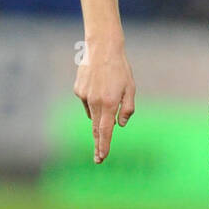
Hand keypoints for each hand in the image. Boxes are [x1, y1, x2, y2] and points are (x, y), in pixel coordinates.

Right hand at [73, 44, 135, 162]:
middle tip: (98, 159)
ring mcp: (84, 97)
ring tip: (108, 93)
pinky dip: (93, 99)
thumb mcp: (130, 88)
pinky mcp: (78, 90)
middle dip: (98, 144)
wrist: (102, 49)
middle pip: (96, 129)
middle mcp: (94, 102)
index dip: (104, 145)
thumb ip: (127, 108)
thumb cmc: (120, 69)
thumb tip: (120, 125)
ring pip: (93, 113)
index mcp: (108, 104)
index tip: (102, 158)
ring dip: (99, 113)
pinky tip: (98, 85)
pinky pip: (87, 101)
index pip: (105, 130)